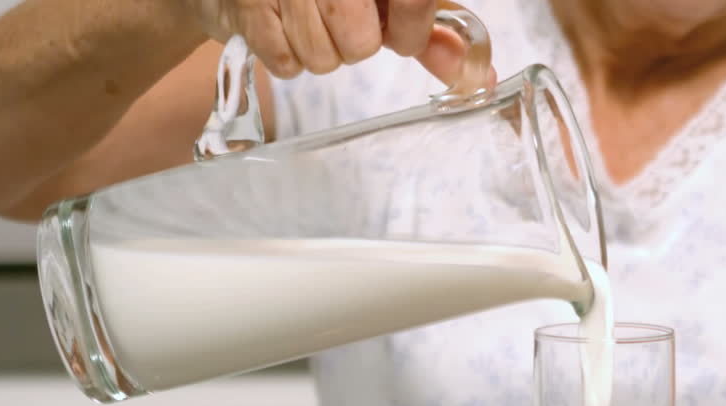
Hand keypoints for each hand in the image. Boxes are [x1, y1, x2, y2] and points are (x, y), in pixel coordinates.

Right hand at [182, 0, 466, 80]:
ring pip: (323, 58)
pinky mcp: (247, 1)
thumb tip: (478, 77)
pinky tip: (281, 26)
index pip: (415, 0)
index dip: (412, 31)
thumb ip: (431, 30)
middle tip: (341, 21)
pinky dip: (286, 57)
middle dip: (355, 45)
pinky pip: (285, 62)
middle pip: (361, 44)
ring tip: (308, 21)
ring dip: (319, 53)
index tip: (400, 34)